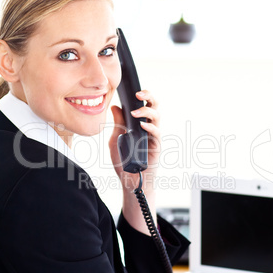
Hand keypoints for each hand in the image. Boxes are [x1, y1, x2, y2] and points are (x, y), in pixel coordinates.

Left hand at [109, 90, 160, 232]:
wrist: (129, 181)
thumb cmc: (124, 161)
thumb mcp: (116, 139)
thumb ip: (117, 123)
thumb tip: (115, 106)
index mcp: (140, 124)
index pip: (144, 105)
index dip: (142, 96)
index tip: (132, 91)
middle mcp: (149, 128)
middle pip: (154, 107)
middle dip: (149, 97)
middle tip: (139, 94)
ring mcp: (153, 137)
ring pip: (158, 118)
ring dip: (148, 112)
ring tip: (136, 112)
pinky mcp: (156, 147)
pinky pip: (157, 134)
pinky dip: (150, 128)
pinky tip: (143, 125)